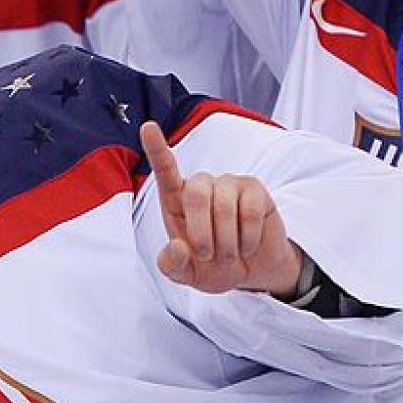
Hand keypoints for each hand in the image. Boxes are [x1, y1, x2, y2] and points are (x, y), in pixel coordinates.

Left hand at [140, 121, 303, 296]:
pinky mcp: (254, 189)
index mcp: (176, 203)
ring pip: (223, 205)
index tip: (147, 127)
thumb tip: (177, 246)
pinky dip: (248, 237)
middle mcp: (201, 187)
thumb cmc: (213, 267)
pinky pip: (250, 210)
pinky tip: (248, 244)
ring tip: (230, 253)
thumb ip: (172, 266)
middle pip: (195, 193)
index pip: (165, 171)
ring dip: (227, 241)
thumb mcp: (186, 275)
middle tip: (210, 255)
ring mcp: (228, 185)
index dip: (157, 149)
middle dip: (202, 233)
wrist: (252, 272)